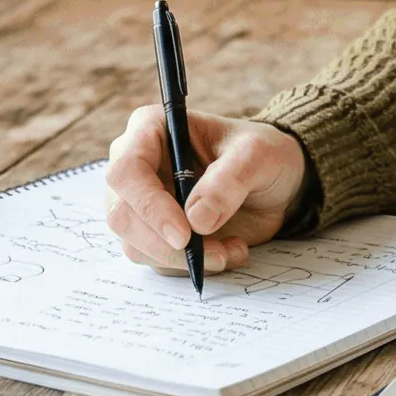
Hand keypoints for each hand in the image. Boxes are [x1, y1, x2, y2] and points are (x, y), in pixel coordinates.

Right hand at [101, 107, 308, 275]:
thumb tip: (196, 219)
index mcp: (151, 130)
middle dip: (166, 244)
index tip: (184, 234)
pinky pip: (158, 261)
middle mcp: (137, 168)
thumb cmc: (260, 154)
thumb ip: (229, 180)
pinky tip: (227, 251)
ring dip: (184, 259)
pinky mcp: (154, 233)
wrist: (273, 181)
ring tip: (230, 249)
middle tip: (214, 253)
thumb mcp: (257, 155)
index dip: (149, 205)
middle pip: (122, 215)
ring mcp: (141, 204)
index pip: (126, 171)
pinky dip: (192, 265)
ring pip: (136, 245)